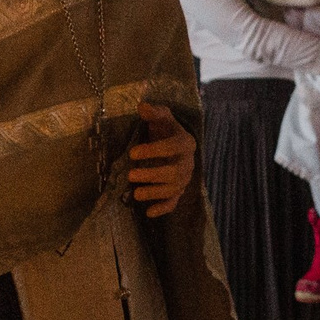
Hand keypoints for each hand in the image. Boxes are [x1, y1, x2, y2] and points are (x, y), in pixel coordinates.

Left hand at [128, 100, 196, 216]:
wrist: (175, 143)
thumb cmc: (165, 129)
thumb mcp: (161, 117)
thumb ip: (154, 112)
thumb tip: (142, 107)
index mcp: (185, 143)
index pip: (172, 147)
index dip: (153, 151)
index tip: (133, 153)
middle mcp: (188, 162)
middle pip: (174, 172)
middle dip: (152, 175)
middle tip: (131, 175)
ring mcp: (184, 179)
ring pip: (173, 189)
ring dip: (155, 192)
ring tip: (136, 194)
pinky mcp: (178, 191)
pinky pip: (174, 202)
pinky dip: (163, 209)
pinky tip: (148, 213)